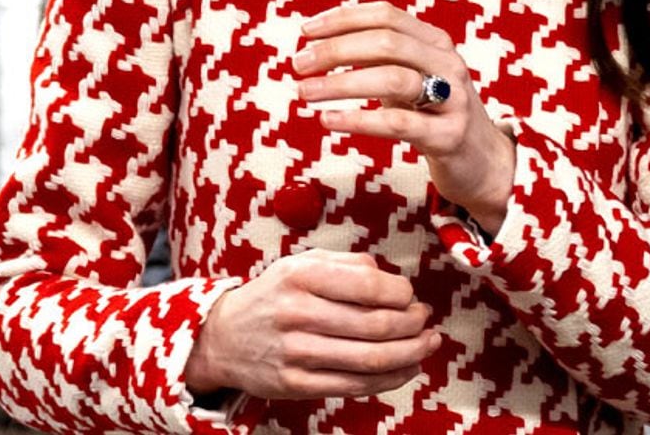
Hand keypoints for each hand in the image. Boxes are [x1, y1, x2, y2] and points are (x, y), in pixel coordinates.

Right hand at [184, 249, 439, 398]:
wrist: (222, 337)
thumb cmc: (275, 295)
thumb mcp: (303, 263)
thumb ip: (349, 263)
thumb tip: (392, 279)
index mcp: (302, 276)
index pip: (369, 285)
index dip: (402, 293)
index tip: (410, 295)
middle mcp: (297, 314)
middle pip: (376, 325)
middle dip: (413, 324)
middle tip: (425, 319)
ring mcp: (295, 353)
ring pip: (370, 359)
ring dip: (411, 353)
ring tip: (427, 344)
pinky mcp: (295, 384)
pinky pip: (355, 385)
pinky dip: (390, 379)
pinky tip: (408, 368)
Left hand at [295, 2, 515, 232]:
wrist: (484, 161)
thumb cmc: (438, 116)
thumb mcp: (414, 77)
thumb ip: (380, 58)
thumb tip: (322, 44)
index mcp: (437, 43)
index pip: (387, 16)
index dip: (343, 19)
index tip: (306, 31)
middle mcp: (448, 65)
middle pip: (388, 43)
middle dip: (336, 49)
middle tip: (298, 64)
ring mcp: (452, 101)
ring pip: (394, 79)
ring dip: (342, 83)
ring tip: (304, 92)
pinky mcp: (448, 136)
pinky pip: (399, 124)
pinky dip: (359, 120)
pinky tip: (329, 121)